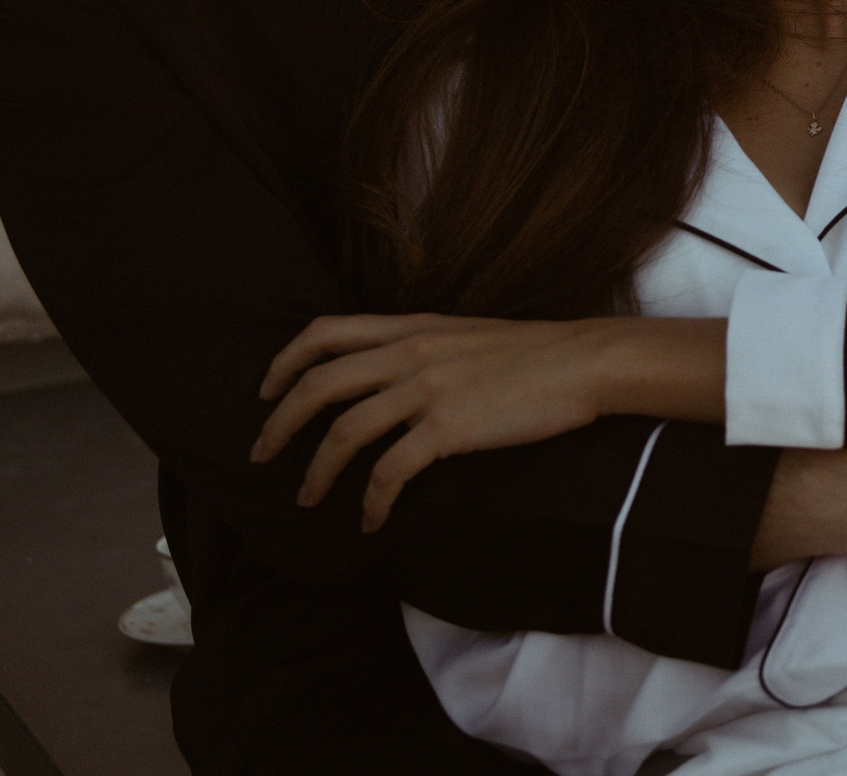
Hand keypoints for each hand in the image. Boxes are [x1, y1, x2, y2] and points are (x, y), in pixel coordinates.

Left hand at [252, 313, 722, 529]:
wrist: (584, 361)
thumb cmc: (535, 353)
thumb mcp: (465, 335)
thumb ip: (424, 347)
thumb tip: (394, 376)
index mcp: (411, 327)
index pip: (325, 332)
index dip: (285, 361)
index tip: (266, 391)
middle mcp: (409, 353)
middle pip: (319, 384)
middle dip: (280, 423)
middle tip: (262, 454)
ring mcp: (427, 390)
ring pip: (344, 432)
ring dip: (317, 471)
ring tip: (309, 499)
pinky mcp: (448, 428)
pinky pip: (390, 471)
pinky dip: (372, 501)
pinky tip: (372, 520)